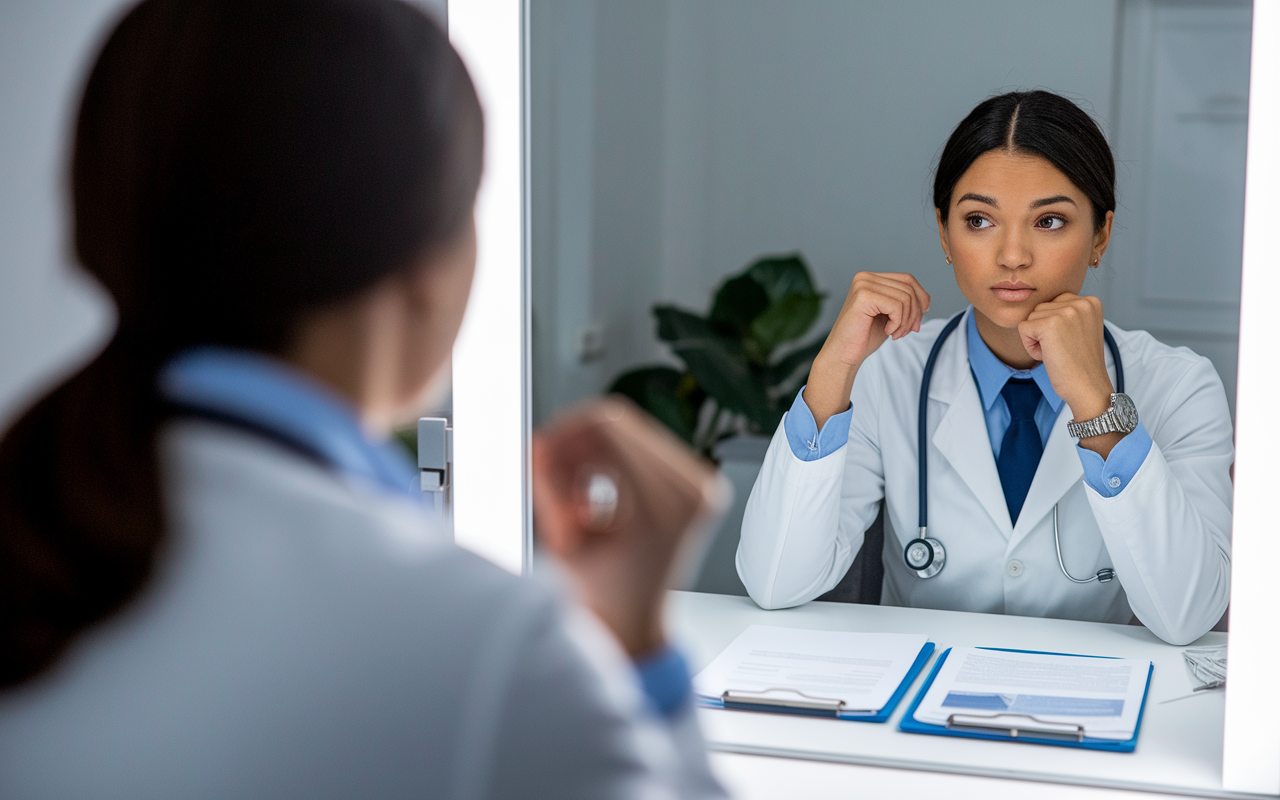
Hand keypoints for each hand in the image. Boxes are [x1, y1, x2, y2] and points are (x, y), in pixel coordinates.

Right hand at [532, 398, 727, 657]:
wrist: (632, 628)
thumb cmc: (603, 602)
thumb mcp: (565, 542)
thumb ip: (548, 489)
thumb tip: (539, 445)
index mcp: (672, 502)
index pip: (608, 426)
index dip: (562, 438)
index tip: (538, 457)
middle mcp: (695, 489)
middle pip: (616, 424)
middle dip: (572, 450)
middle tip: (548, 483)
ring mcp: (699, 486)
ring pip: (624, 435)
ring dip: (586, 462)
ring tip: (572, 508)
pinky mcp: (691, 487)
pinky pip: (637, 450)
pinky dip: (603, 469)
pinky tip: (591, 507)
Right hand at [805, 272, 929, 427]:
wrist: (843, 355)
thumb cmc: (864, 338)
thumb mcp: (890, 316)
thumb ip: (904, 303)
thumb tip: (926, 301)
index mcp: (870, 278)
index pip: (908, 279)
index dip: (920, 299)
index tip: (917, 322)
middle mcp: (865, 277)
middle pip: (909, 287)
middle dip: (915, 313)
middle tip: (907, 332)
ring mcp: (863, 285)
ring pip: (906, 298)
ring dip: (906, 321)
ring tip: (896, 334)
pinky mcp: (864, 296)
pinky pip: (897, 306)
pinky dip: (898, 323)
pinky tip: (888, 332)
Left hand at [1017, 294, 1122, 456]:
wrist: (1088, 387)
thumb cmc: (1080, 364)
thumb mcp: (1080, 329)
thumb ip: (1067, 313)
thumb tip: (1040, 305)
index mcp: (1091, 301)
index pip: (1054, 303)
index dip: (1055, 326)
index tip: (1072, 342)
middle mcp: (1081, 302)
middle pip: (1041, 309)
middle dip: (1044, 331)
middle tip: (1064, 349)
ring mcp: (1066, 312)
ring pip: (1031, 318)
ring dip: (1037, 339)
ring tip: (1059, 352)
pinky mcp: (1050, 324)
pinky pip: (1022, 328)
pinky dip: (1030, 346)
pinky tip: (1049, 355)